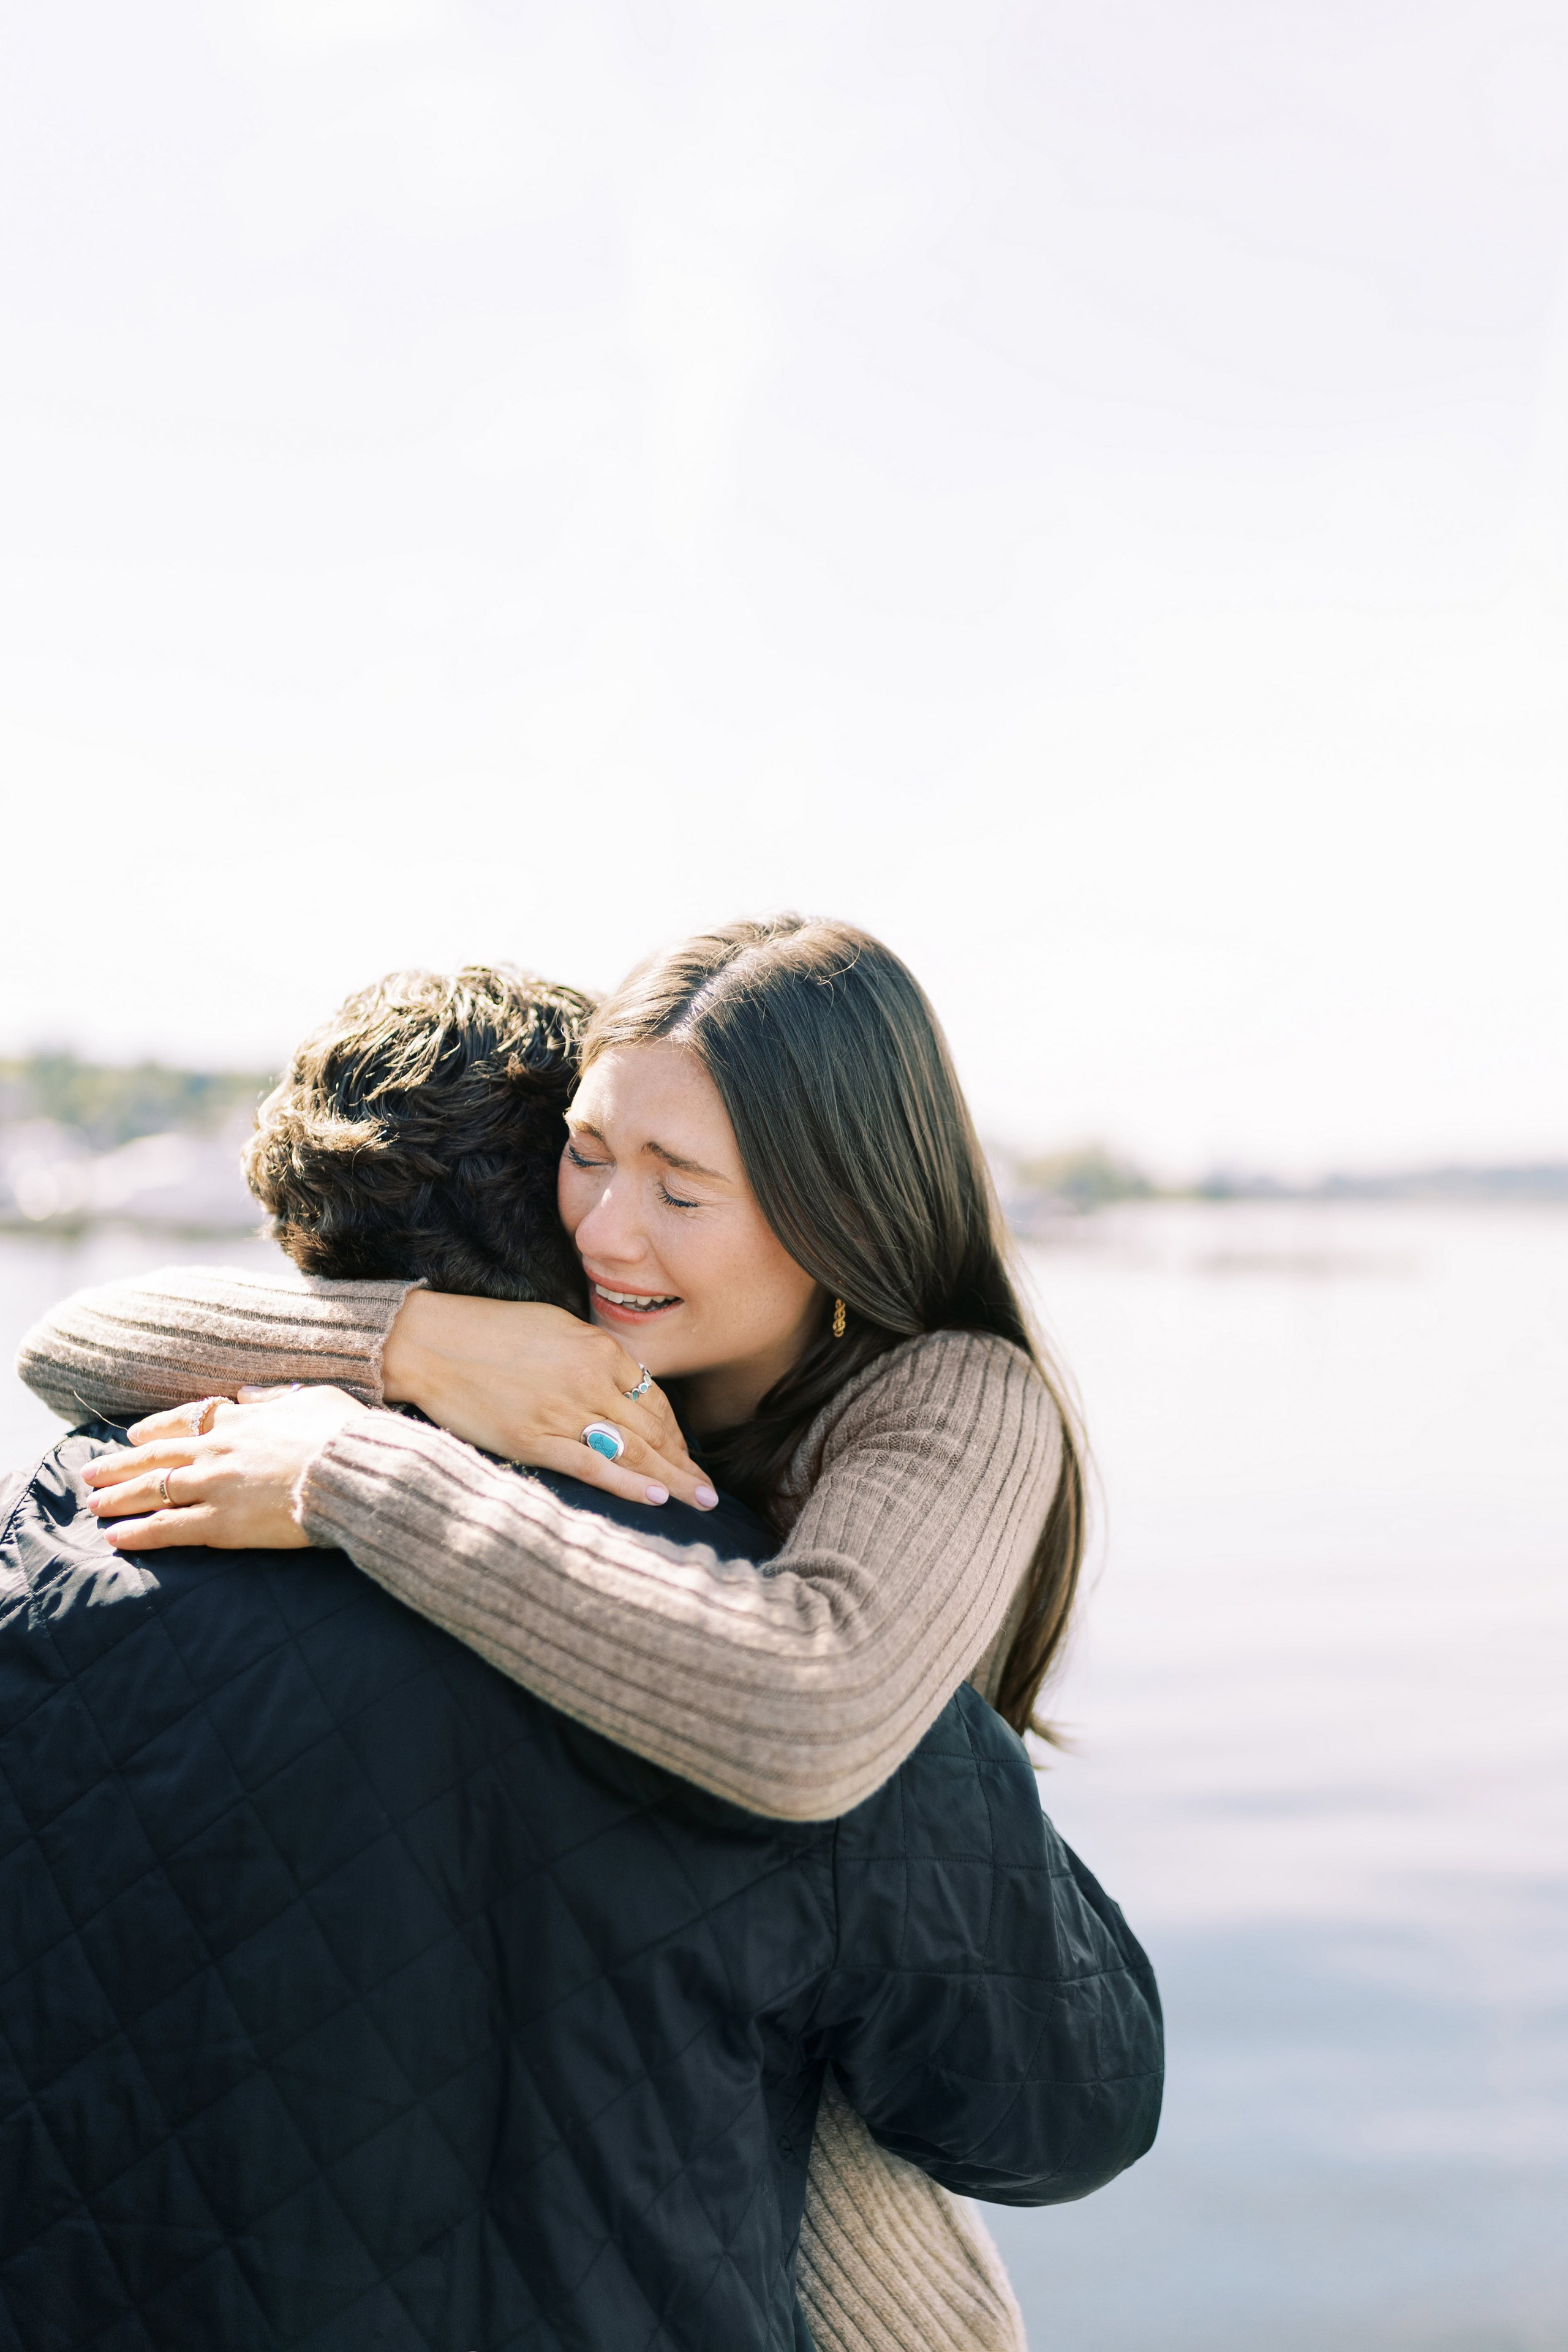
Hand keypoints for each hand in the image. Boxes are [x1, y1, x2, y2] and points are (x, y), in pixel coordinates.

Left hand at [80, 1386, 367, 1550]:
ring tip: (93, 1504)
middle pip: (156, 1456)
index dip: (155, 1429)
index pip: (185, 1421)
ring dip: (118, 1497)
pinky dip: (138, 1532)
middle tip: (91, 1472)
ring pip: (152, 1490)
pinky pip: (168, 1528)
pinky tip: (115, 1537)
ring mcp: (214, 1486)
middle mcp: (217, 1449)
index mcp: (241, 1419)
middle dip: (120, 1464)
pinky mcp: (220, 1523)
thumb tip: (249, 1394)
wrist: (349, 1470)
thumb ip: (275, 1397)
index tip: (134, 1435)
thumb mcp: (313, 1398)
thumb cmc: (342, 1434)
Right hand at [382, 1292, 717, 1511]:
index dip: (676, 1433)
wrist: (429, 1343)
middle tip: (707, 1492)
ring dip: (673, 1480)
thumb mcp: (556, 1326)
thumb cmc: (489, 1331)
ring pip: (633, 1452)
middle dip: (685, 1464)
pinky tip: (657, 1498)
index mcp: (599, 1349)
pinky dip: (628, 1484)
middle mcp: (590, 1381)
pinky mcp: (535, 1440)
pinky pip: (593, 1467)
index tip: (686, 1455)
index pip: (654, 1399)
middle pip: (653, 1430)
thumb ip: (595, 1355)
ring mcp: (564, 1412)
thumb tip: (625, 1385)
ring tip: (701, 1502)